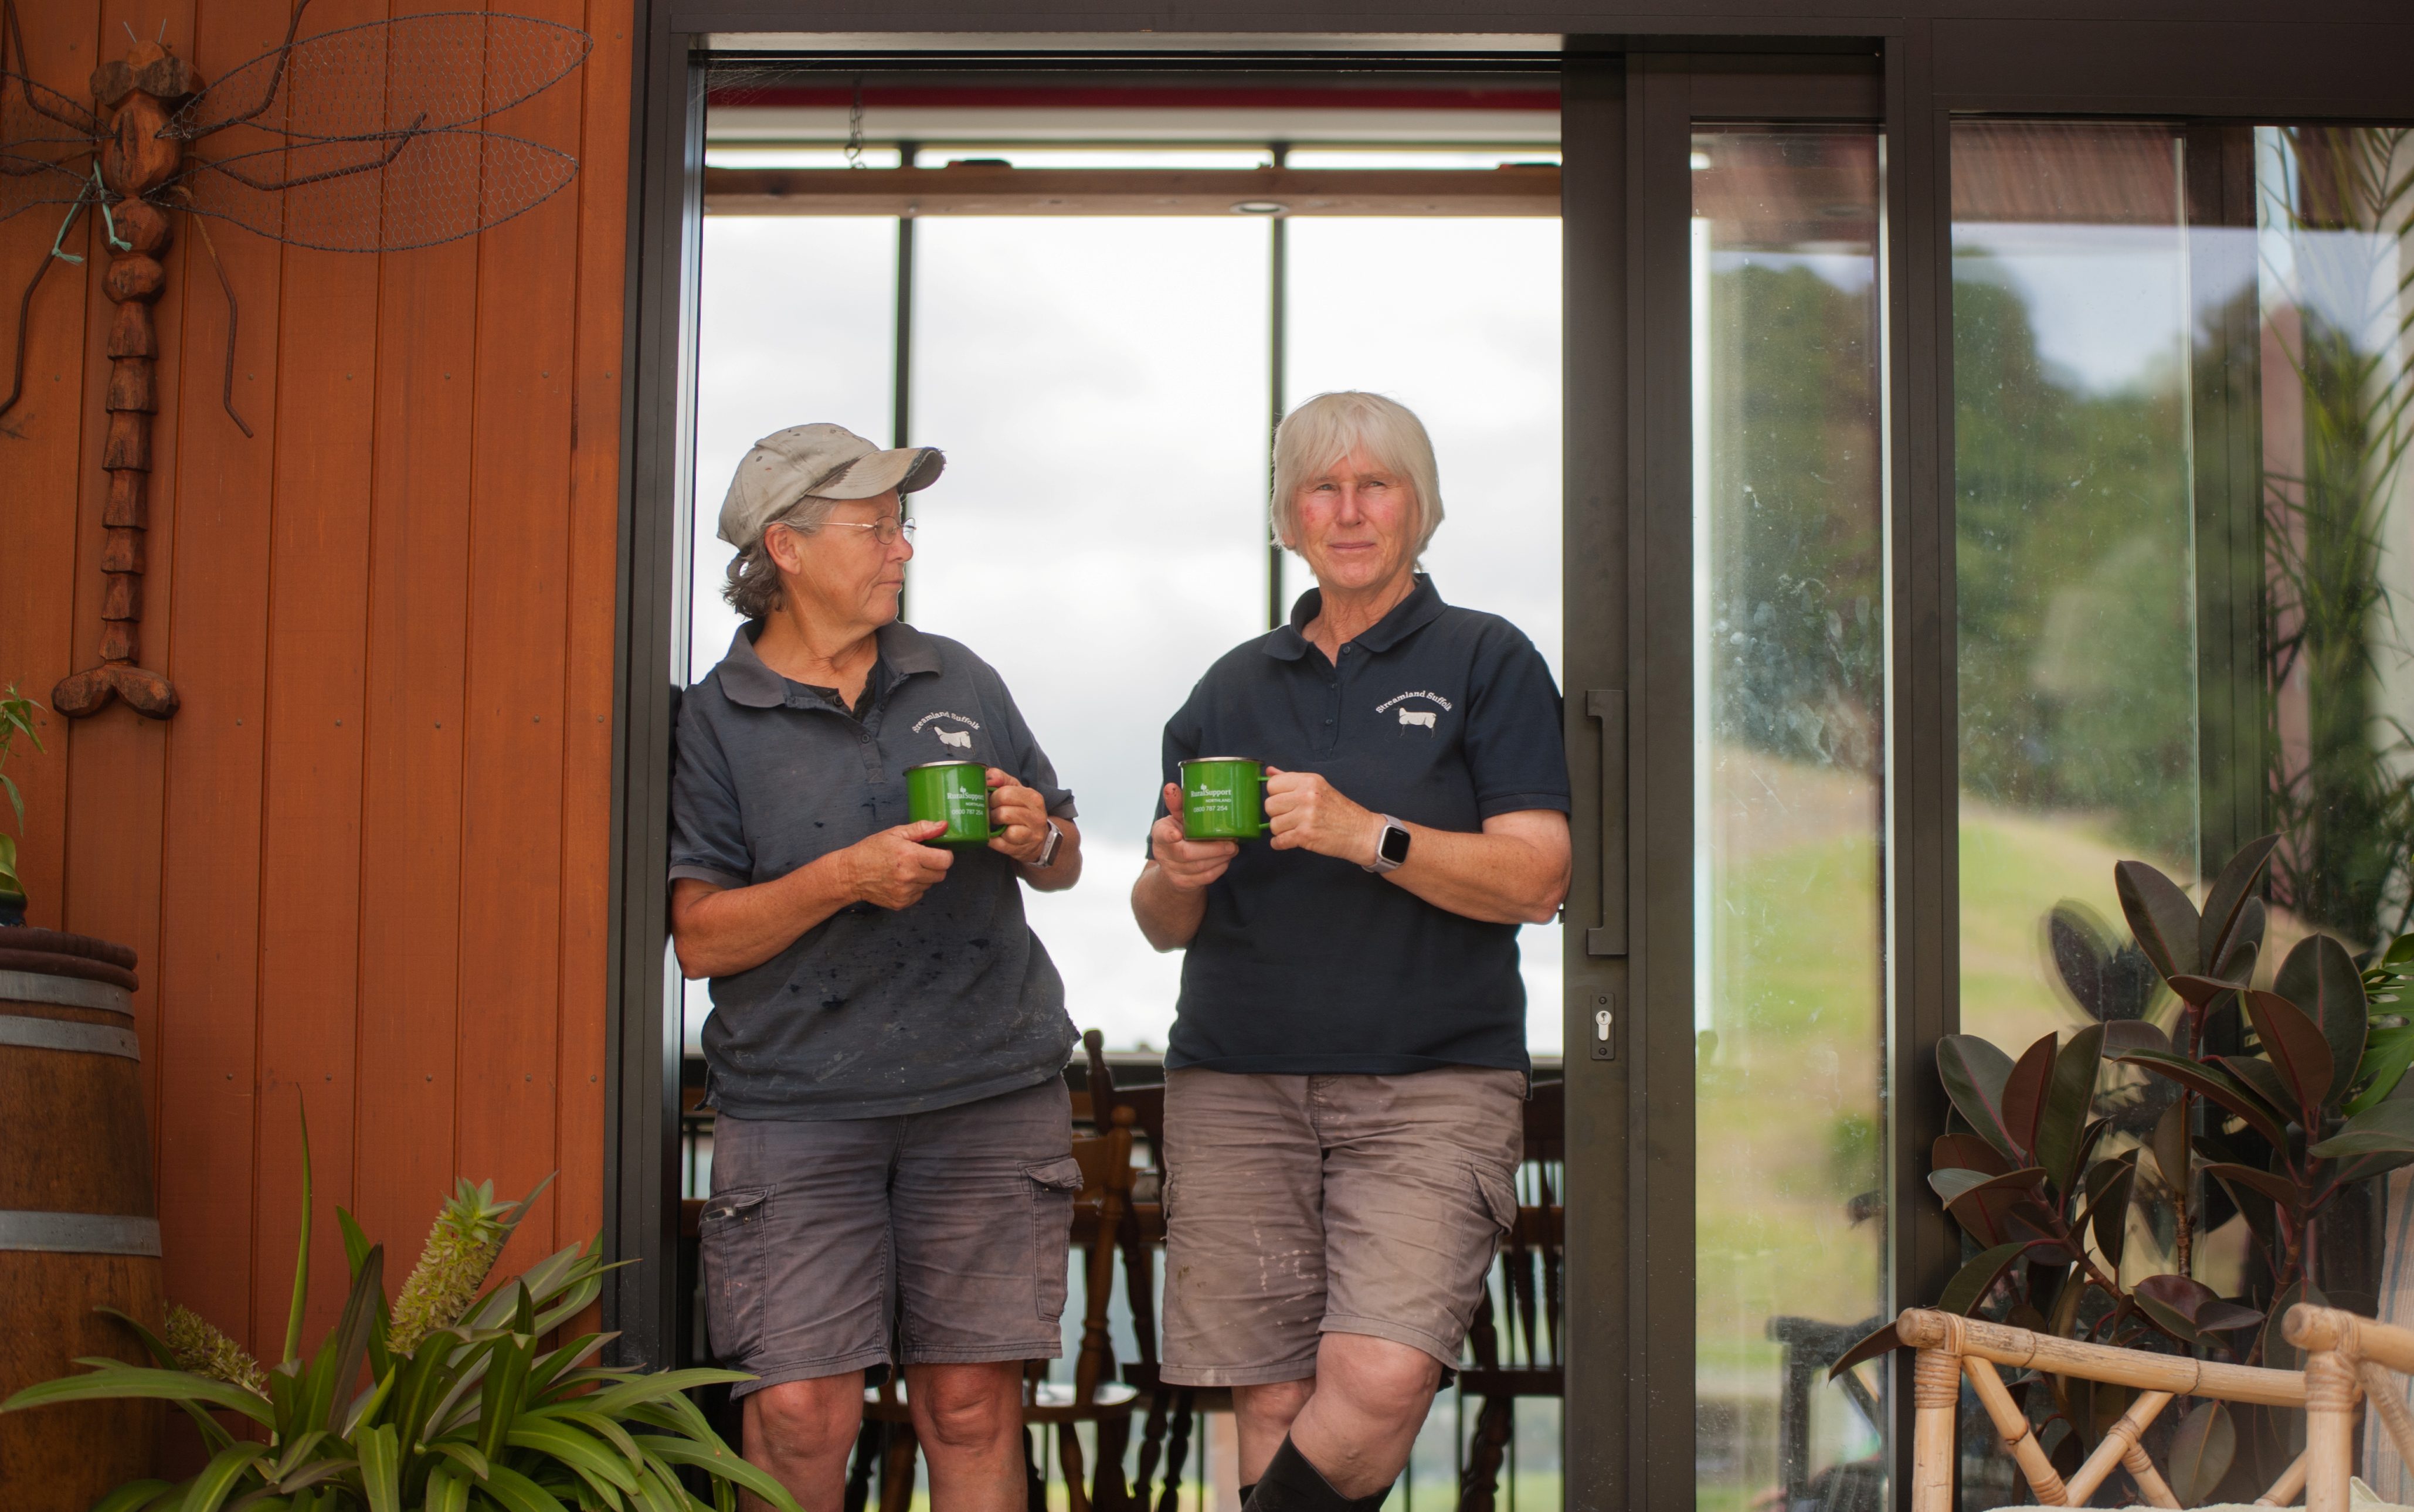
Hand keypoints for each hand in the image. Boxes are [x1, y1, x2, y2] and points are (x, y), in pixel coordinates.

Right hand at [846, 821, 954, 909]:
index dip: (945, 855)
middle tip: (920, 859)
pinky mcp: (901, 903)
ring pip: (929, 885)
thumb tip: (944, 826)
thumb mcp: (896, 833)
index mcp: (910, 856)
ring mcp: (905, 892)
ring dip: (923, 877)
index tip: (937, 851)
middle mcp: (909, 876)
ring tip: (906, 869)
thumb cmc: (871, 850)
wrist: (850, 874)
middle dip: (935, 866)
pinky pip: (918, 895)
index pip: (945, 861)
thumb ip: (922, 829)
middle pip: (941, 874)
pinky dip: (914, 888)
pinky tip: (900, 880)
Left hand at [985, 768, 1052, 864]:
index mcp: (1033, 797)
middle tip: (990, 813)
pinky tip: (994, 836)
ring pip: (1005, 830)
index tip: (990, 800)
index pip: (1006, 793)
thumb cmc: (1022, 810)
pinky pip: (1002, 845)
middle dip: (992, 813)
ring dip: (994, 828)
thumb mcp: (1015, 789)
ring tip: (994, 824)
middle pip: (1003, 813)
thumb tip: (986, 776)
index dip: (992, 797)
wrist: (1038, 837)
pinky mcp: (1023, 848)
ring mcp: (1032, 834)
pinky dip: (993, 841)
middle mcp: (1036, 816)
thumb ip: (1000, 778)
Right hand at [1149, 782, 1237, 890]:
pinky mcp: (1183, 884)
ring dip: (1220, 859)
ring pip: (1200, 867)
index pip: (1162, 833)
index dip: (1169, 834)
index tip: (1177, 833)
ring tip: (1233, 849)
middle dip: (1213, 849)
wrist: (1172, 866)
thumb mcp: (1176, 818)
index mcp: (1160, 833)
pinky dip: (1219, 868)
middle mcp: (1163, 854)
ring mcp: (1172, 871)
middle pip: (1187, 854)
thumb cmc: (1179, 834)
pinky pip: (1205, 878)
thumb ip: (1178, 804)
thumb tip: (1171, 787)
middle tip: (1232, 843)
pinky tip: (1226, 860)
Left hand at [1264, 768, 1378, 864]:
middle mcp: (1306, 796)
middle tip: (1290, 817)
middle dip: (1276, 814)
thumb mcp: (1319, 787)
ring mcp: (1306, 816)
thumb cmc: (1340, 811)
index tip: (1284, 801)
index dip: (1275, 795)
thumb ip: (1292, 779)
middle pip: (1269, 805)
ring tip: (1294, 828)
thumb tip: (1269, 771)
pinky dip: (1280, 843)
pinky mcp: (1306, 835)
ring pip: (1273, 824)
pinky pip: (1278, 841)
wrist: (1361, 832)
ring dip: (1280, 830)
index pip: (1272, 784)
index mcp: (1309, 781)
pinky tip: (1290, 840)